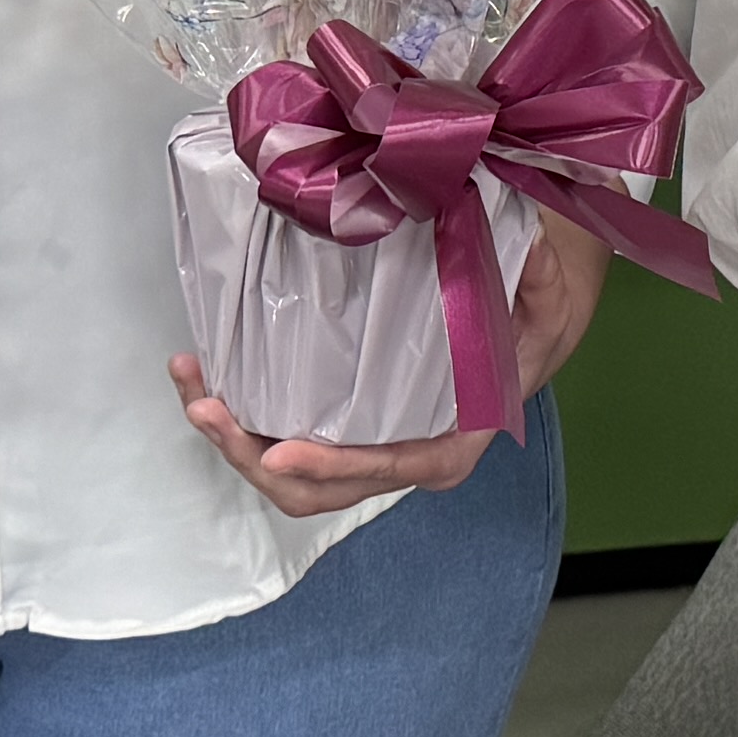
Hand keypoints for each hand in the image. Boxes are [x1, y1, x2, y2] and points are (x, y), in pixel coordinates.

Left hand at [176, 211, 612, 517]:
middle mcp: (404, 458)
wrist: (523, 329)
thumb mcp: (544, 295)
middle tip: (206, 407)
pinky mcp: (341, 429)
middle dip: (253, 459)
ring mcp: (366, 450)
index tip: (279, 451)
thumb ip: (533, 275)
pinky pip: (285, 444)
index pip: (388, 465)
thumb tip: (515, 246)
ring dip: (234, 443)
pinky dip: (241, 422)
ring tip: (193, 388)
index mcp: (451, 441)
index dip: (332, 466)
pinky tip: (207, 380)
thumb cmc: (528, 316)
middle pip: (319, 490)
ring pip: (291, 478)